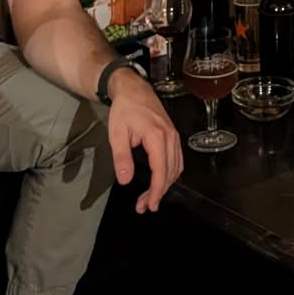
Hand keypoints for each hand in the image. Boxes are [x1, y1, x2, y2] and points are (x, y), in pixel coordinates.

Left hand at [107, 72, 183, 211]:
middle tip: (144, 206)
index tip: (148, 205)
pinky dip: (170, 173)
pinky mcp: (173, 135)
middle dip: (159, 192)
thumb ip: (121, 157)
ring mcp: (174, 136)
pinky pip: (177, 159)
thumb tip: (126, 180)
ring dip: (165, 184)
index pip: (161, 170)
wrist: (133, 88)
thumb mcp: (116, 133)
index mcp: (156, 136)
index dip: (156, 191)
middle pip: (170, 172)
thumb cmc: (124, 110)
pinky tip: (160, 181)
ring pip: (176, 167)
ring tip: (150, 198)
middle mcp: (170, 137)